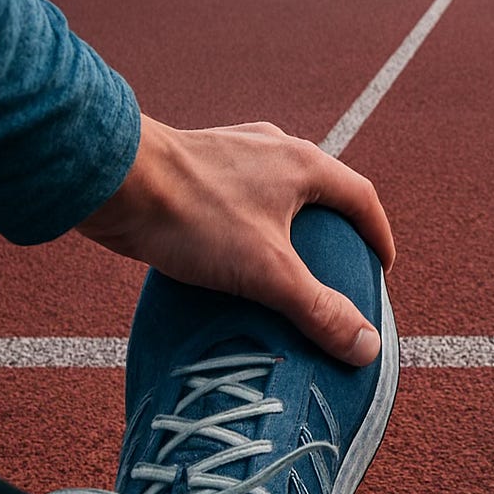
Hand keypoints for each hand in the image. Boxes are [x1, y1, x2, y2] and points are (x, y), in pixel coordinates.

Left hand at [76, 115, 395, 365]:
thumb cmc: (193, 215)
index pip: (361, 198)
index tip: (381, 267)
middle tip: (336, 266)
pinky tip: (229, 247)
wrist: (111, 179)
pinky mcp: (196, 161)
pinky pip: (239, 190)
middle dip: (335, 227)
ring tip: (284, 260)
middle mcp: (274, 146)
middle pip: (321, 188)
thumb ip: (319, 310)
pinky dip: (249, 218)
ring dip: (289, 219)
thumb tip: (367, 347)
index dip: (378, 235)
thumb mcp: (268, 273)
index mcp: (303, 163)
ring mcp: (233, 149)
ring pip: (277, 186)